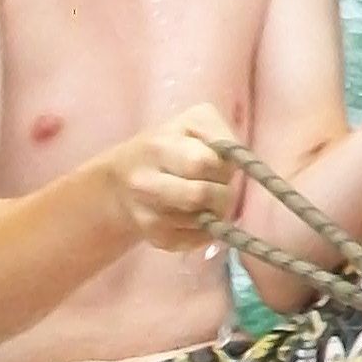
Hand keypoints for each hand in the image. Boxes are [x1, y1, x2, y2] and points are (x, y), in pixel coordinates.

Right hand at [106, 101, 241, 249]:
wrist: (122, 177)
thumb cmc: (169, 145)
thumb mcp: (193, 122)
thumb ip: (218, 133)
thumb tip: (238, 159)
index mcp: (158, 147)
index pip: (201, 163)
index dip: (219, 166)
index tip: (217, 164)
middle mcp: (145, 183)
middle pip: (200, 196)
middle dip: (221, 191)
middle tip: (218, 185)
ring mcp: (149, 215)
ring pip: (204, 221)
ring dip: (216, 211)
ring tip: (207, 198)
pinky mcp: (158, 239)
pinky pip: (200, 239)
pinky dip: (209, 228)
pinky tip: (198, 214)